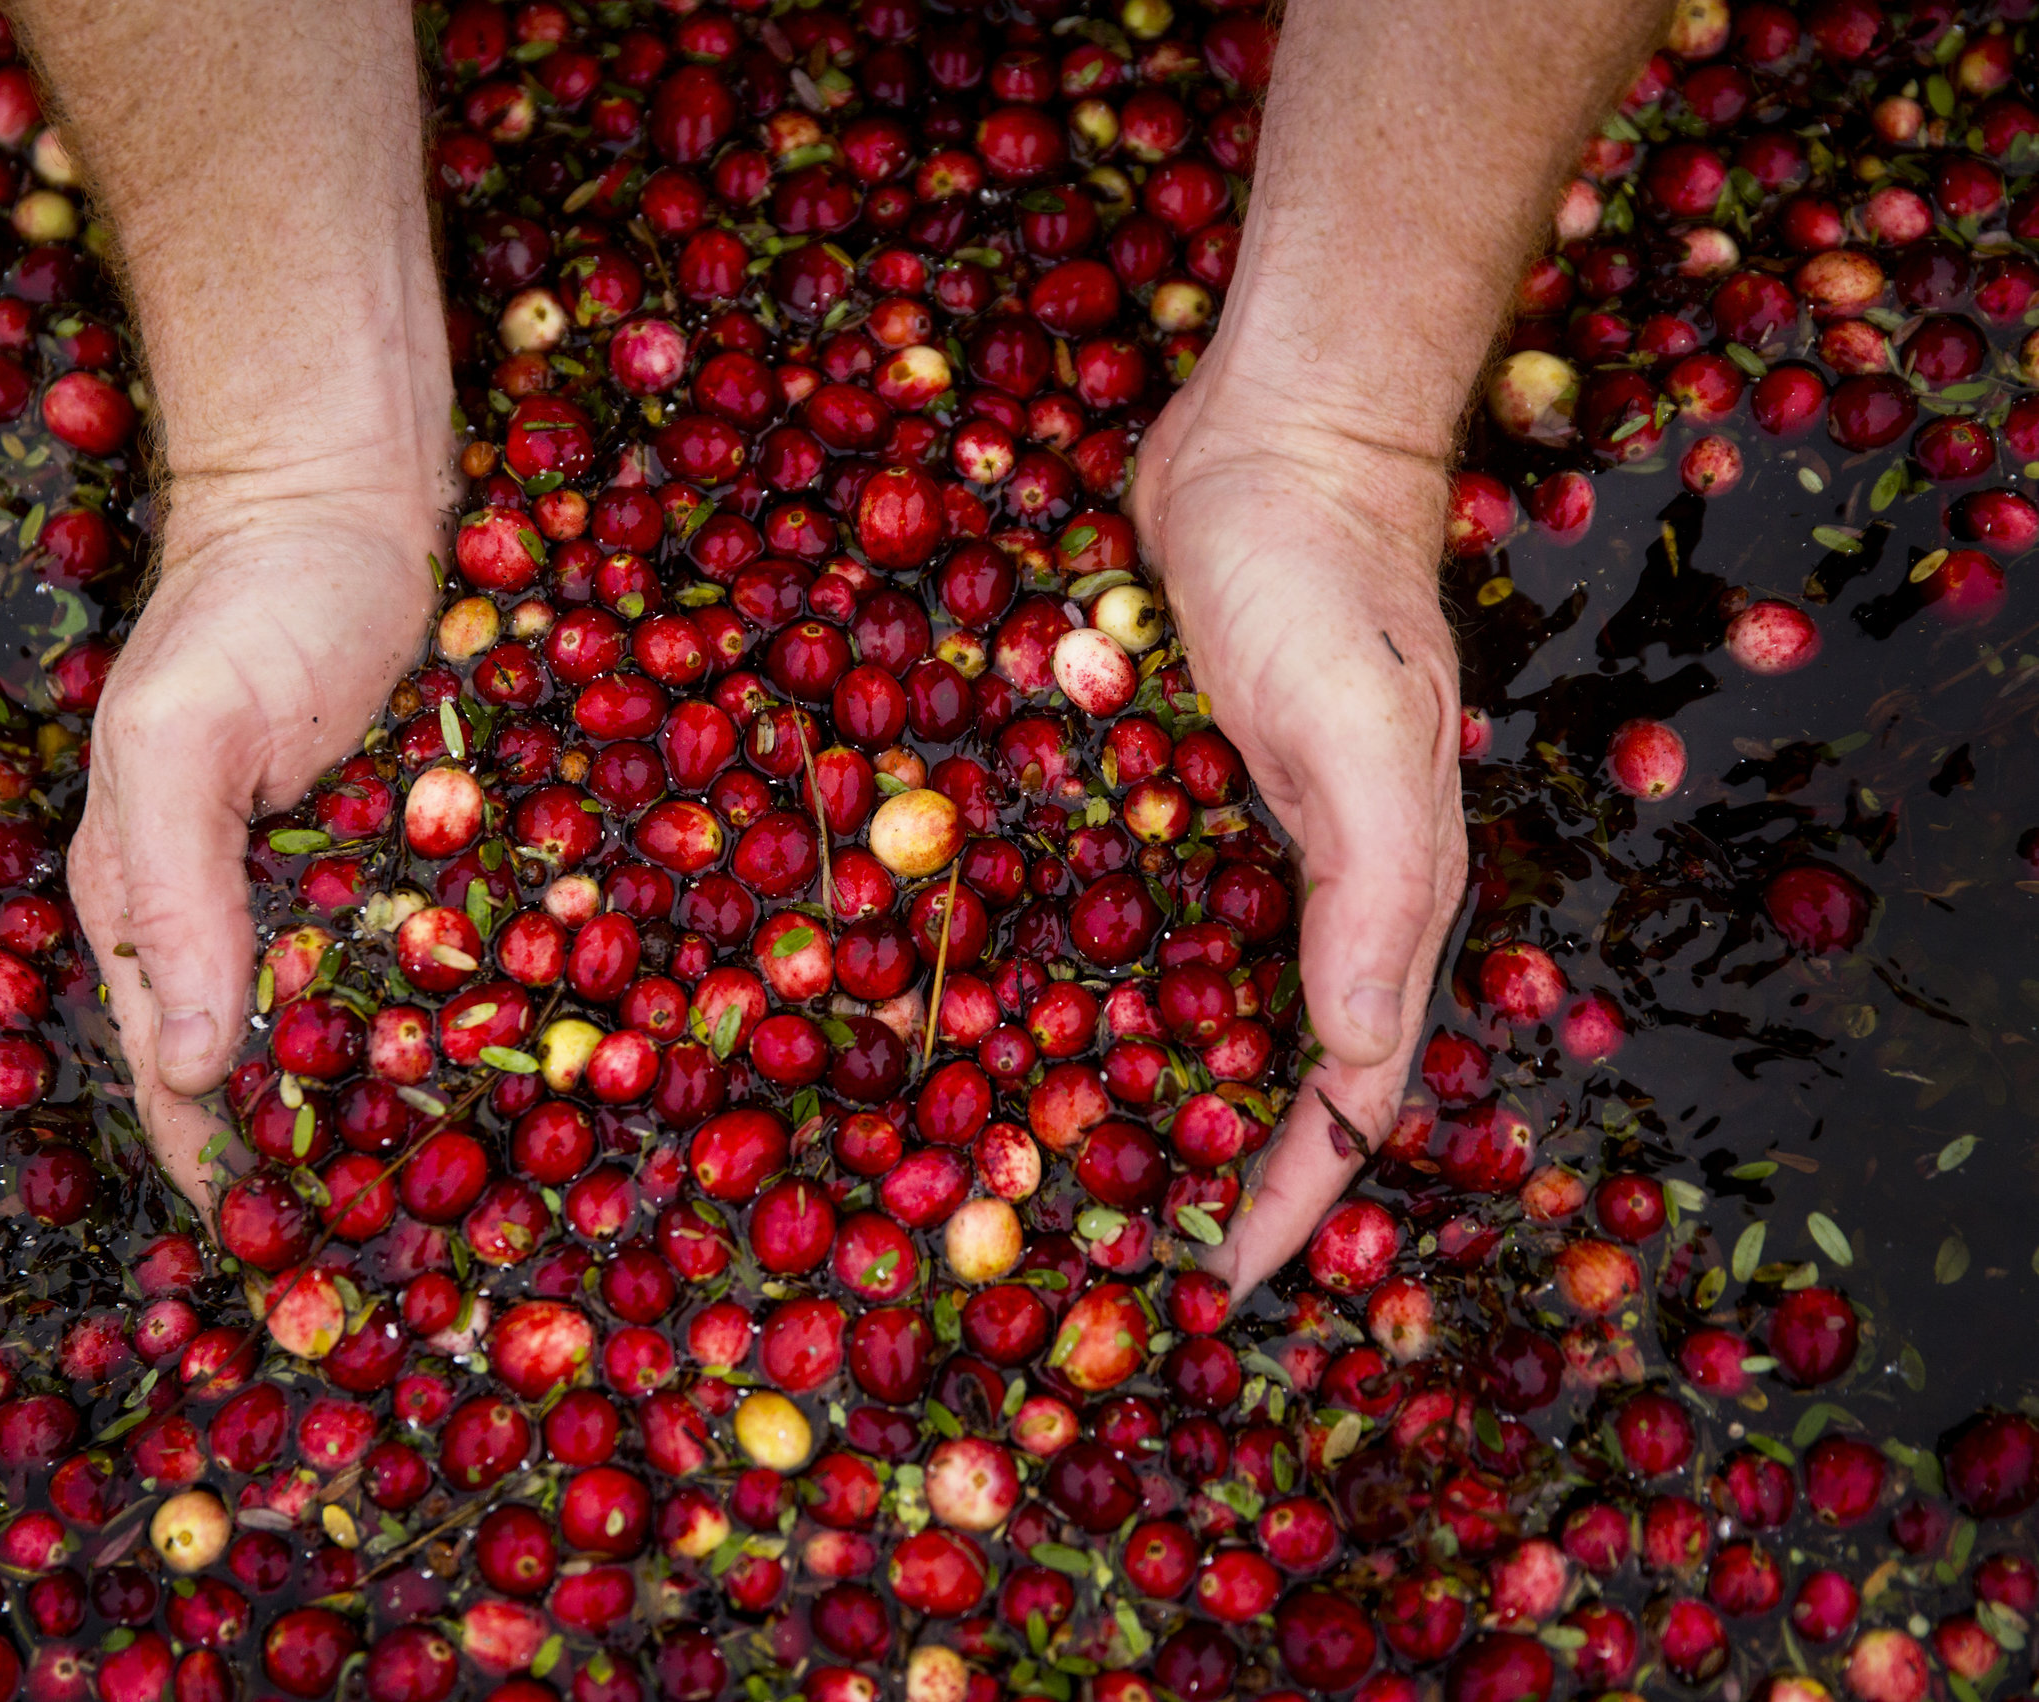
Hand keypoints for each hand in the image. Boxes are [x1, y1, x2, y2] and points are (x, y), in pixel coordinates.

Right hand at [69, 473, 441, 1215]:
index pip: (180, 1069)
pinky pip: (445, 949)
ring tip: (482, 1192)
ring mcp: (334, 884)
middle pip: (278, 1067)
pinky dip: (476, 1010)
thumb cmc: (243, 606)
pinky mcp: (418, 849)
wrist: (344, 497)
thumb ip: (178, 896)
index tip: (288, 1258)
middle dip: (328, 1157)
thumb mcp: (180, 737)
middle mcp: (240, 913)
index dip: (226, 1165)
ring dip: (412, 1103)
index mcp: (151, 905)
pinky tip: (533, 1067)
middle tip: (403, 1251)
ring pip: (370, 1026)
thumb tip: (191, 1066)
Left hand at [1131, 363, 1468, 1298]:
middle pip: (1289, 1066)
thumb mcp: (1358, 726)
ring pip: (1217, 1000)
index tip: (1223, 1283)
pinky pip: (1158, 914)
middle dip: (1227, 1166)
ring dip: (1167, 1085)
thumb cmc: (1322, 574)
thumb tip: (1358, 1057)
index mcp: (1388, 897)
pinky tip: (1038, 1009)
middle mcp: (1330, 885)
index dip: (1297, 1191)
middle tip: (1133, 1253)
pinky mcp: (1191, 788)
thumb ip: (1375, 890)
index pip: (1354, 1088)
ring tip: (1075, 1167)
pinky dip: (1114, 976)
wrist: (1275, 437)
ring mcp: (1261, 837)